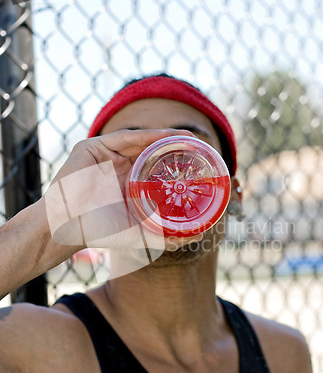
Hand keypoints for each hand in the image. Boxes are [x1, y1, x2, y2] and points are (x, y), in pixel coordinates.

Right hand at [44, 129, 200, 250]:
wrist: (68, 228)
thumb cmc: (100, 232)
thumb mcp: (140, 234)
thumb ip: (166, 235)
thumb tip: (200, 234)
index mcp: (128, 183)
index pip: (157, 168)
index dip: (179, 164)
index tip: (203, 165)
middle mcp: (119, 166)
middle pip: (152, 151)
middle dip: (177, 148)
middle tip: (202, 149)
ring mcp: (106, 155)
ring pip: (141, 141)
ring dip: (166, 138)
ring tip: (191, 140)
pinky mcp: (92, 147)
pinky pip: (125, 137)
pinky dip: (148, 136)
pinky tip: (168, 137)